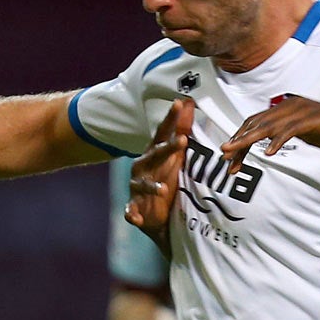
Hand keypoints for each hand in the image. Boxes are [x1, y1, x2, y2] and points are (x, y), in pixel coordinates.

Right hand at [125, 98, 193, 252]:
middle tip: (182, 141)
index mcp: (154, 154)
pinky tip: (135, 218)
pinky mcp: (133, 207)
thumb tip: (189, 101)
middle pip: (155, 155)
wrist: (155, 213)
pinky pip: (130, 211)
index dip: (170, 119)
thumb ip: (181, 129)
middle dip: (167, 148)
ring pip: (142, 184)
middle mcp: (142, 167)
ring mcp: (137, 187)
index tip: (179, 103)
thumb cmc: (165, 177)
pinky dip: (131, 214)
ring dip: (151, 186)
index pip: (162, 133)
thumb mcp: (175, 155)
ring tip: (164, 190)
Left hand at [222, 95, 319, 171]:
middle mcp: (292, 105)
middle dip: (239, 140)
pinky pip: (292, 129)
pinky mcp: (316, 120)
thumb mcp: (309, 132)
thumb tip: (273, 140)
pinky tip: (270, 152)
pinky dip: (279, 140)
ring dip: (250, 139)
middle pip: (258, 122)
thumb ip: (290, 132)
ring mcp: (304, 111)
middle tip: (225, 156)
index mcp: (289, 108)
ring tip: (236, 152)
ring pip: (269, 125)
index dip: (240, 138)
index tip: (230, 157)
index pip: (257, 121)